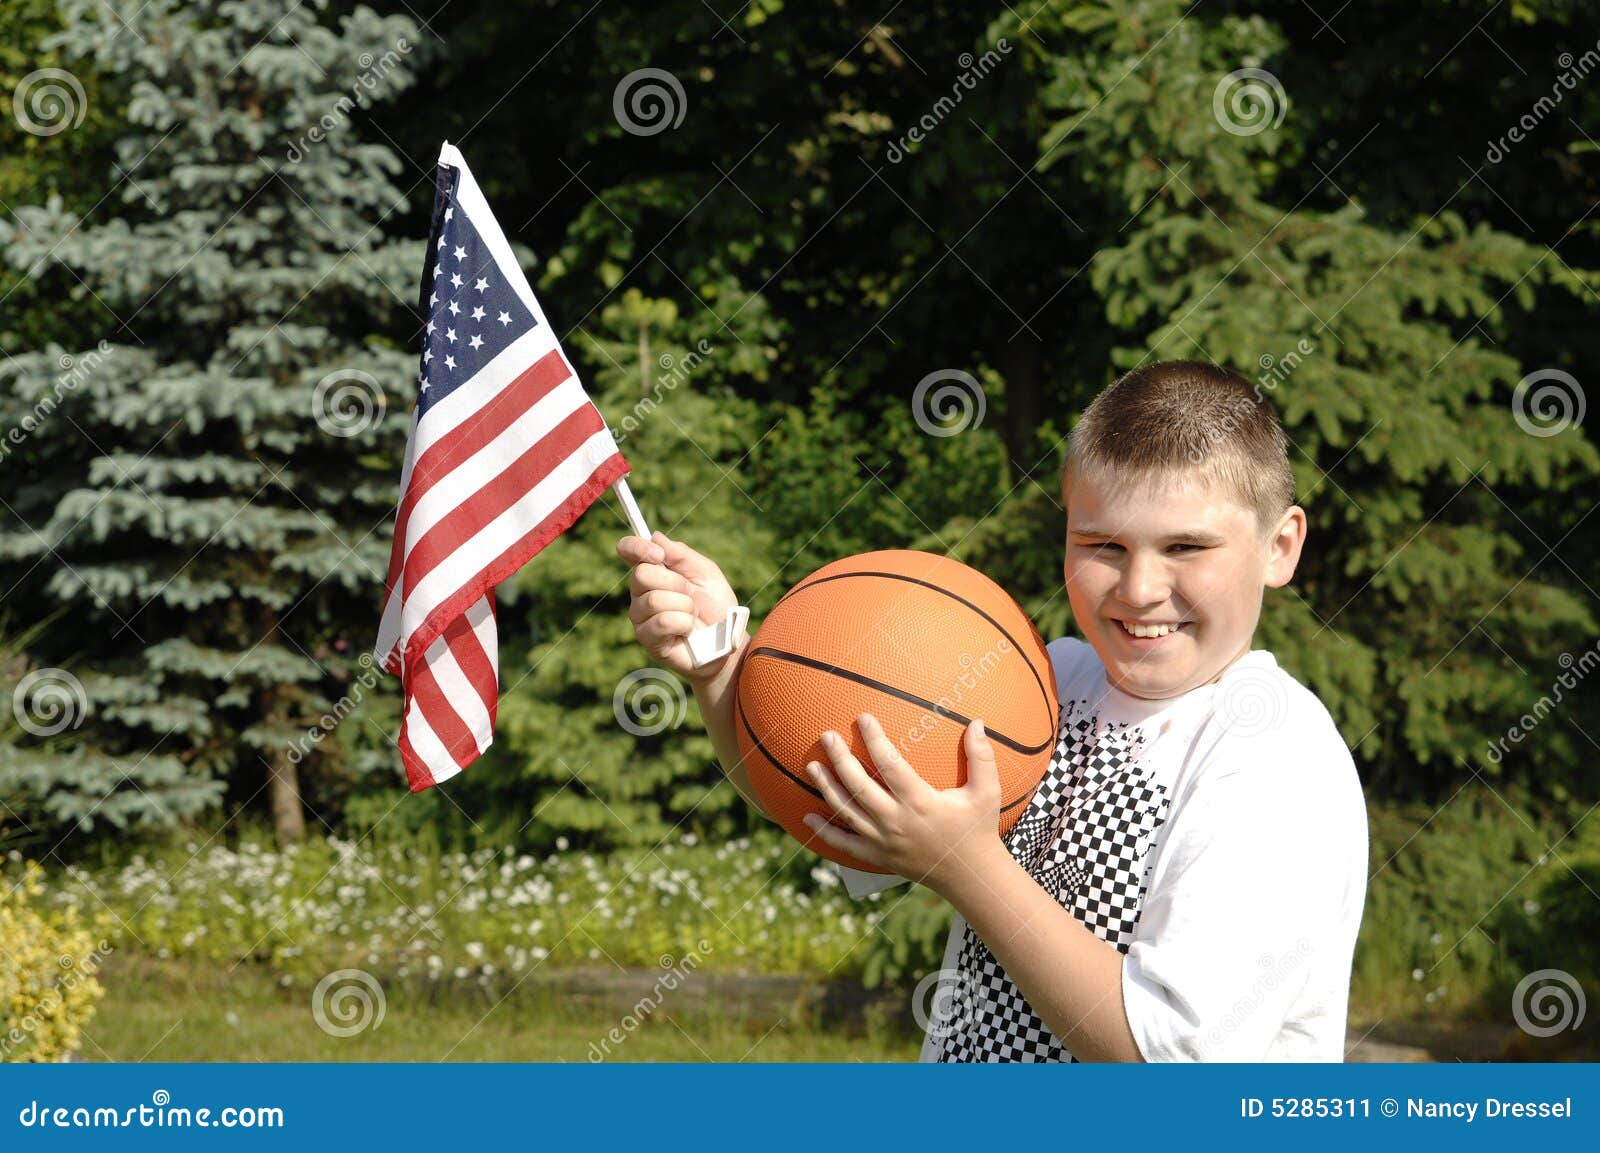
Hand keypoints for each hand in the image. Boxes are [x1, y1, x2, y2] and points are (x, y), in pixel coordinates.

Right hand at [616, 530, 739, 680]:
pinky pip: (662, 621)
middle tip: (691, 594)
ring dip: (684, 605)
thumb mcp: (706, 573)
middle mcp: (641, 593)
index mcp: (653, 572)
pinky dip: (684, 623)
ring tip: (692, 615)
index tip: (658, 554)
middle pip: (642, 575)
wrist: (726, 641)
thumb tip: (655, 537)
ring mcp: (641, 617)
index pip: (628, 550)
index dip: (636, 547)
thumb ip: (682, 555)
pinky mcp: (648, 639)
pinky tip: (687, 630)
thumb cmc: (716, 606)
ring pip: (654, 600)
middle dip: (676, 583)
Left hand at [801, 713, 1003, 893]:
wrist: (971, 876)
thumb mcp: (987, 792)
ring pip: (847, 812)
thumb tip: (977, 722)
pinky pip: (845, 845)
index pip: (890, 764)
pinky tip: (807, 816)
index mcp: (920, 802)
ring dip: (826, 788)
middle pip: (859, 786)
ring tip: (811, 766)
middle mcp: (897, 822)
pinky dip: (825, 832)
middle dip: (840, 759)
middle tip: (827, 736)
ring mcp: (884, 842)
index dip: (874, 739)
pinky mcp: (878, 857)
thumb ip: (981, 757)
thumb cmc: (978, 829)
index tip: (863, 717)